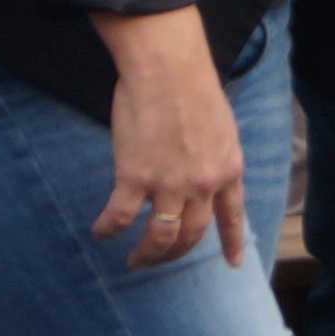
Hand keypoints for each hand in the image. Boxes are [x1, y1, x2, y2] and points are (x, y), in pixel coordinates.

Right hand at [95, 14, 255, 269]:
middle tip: (157, 259)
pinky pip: (119, 217)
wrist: (170, 70)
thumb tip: (201, 178)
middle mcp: (204, 183)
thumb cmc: (194, 90)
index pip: (233, 216)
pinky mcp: (135, 177)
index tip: (234, 265)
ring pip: (160, 237)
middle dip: (174, 254)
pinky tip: (100, 231)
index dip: (232, 243)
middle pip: (191, 235)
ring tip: (135, 260)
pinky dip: (108, 229)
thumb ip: (214, 158)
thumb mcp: (221, 130)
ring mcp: (170, 183)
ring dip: (146, 254)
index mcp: (228, 169)